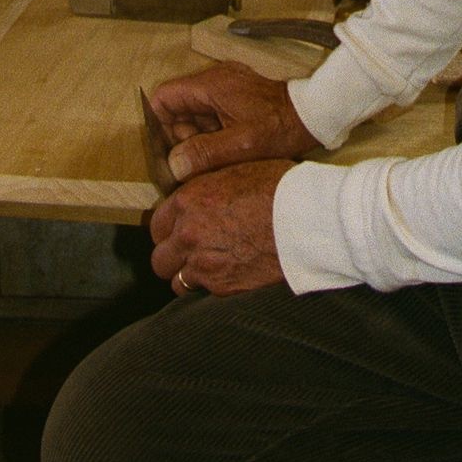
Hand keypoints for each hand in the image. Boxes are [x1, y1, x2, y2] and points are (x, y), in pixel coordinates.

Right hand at [150, 58, 319, 180]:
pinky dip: (212, 135)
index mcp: (210, 85)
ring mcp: (226, 89)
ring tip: (218, 156)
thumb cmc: (281, 127)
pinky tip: (228, 150)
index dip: (160, 126)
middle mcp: (214, 81)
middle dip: (182, 138)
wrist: (314, 115)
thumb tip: (174, 165)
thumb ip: (204, 153)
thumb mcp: (240, 145)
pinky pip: (211, 117)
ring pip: (194, 115)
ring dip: (198, 139)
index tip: (171, 151)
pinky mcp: (236, 99)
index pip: (164, 97)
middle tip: (197, 160)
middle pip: (177, 109)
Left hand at [150, 159, 292, 296]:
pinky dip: (209, 287)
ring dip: (188, 275)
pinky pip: (200, 293)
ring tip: (209, 267)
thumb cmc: (279, 187)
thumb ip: (207, 184)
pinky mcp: (221, 286)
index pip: (157, 223)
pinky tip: (226, 275)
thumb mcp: (238, 168)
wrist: (304, 218)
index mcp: (188, 200)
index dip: (170, 228)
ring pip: (176, 280)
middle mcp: (188, 233)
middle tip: (193, 251)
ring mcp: (202, 263)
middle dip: (173, 255)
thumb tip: (199, 192)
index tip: (181, 230)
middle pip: (160, 257)